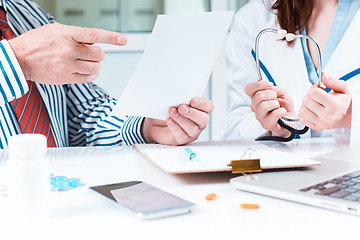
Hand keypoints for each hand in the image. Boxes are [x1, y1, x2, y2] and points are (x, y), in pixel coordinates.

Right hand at [8, 23, 126, 84]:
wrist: (19, 59)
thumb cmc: (37, 43)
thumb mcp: (55, 30)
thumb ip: (75, 34)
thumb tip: (93, 41)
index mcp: (67, 34)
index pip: (94, 35)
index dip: (111, 37)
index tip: (123, 40)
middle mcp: (69, 50)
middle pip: (99, 54)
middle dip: (97, 54)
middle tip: (89, 53)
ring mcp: (68, 65)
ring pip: (96, 67)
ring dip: (95, 65)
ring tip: (85, 62)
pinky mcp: (66, 78)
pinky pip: (89, 78)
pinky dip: (91, 75)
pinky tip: (85, 70)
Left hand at [141, 98, 213, 144]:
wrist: (157, 123)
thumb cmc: (167, 111)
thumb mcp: (173, 101)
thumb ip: (179, 97)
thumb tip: (178, 92)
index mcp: (200, 110)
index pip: (209, 106)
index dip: (203, 104)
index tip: (192, 101)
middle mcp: (198, 122)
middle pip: (203, 119)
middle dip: (192, 113)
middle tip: (181, 107)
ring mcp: (192, 132)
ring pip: (192, 128)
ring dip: (181, 119)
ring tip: (172, 112)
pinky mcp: (183, 139)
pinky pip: (182, 135)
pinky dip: (175, 127)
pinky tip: (169, 120)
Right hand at [244, 80, 294, 136]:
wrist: (290, 120)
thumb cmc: (284, 106)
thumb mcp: (282, 93)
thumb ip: (274, 88)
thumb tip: (268, 85)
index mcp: (256, 98)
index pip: (248, 89)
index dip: (258, 85)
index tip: (269, 85)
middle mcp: (255, 108)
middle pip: (258, 96)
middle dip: (271, 94)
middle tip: (276, 98)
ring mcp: (260, 117)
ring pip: (263, 105)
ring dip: (275, 104)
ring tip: (278, 107)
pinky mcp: (266, 124)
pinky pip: (274, 114)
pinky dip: (282, 111)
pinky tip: (282, 113)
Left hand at [299, 74, 351, 129]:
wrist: (350, 116)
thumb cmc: (346, 103)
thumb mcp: (344, 89)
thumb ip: (333, 81)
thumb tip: (323, 76)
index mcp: (334, 105)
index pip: (313, 93)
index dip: (314, 88)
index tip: (319, 89)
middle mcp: (327, 116)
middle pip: (306, 100)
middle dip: (310, 95)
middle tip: (317, 96)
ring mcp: (321, 123)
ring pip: (302, 110)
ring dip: (305, 104)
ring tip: (314, 103)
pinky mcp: (317, 128)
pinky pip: (302, 119)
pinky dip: (304, 113)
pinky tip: (311, 109)